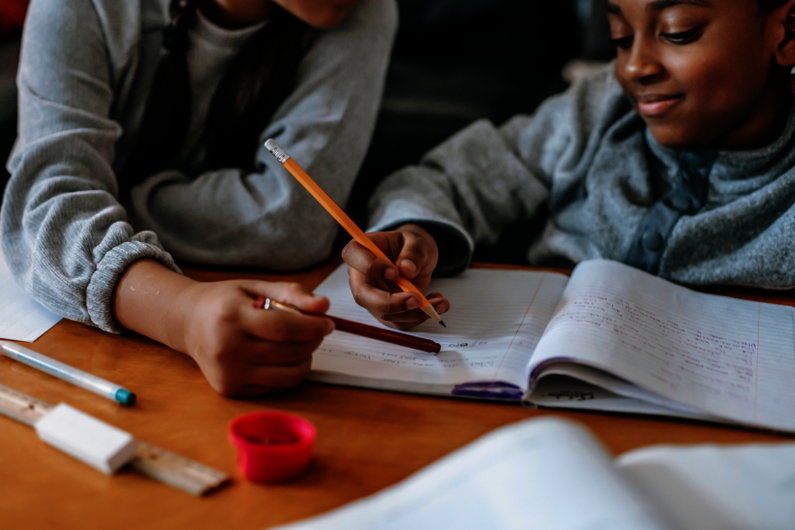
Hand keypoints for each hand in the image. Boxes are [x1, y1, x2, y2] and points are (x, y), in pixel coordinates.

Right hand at [174, 280, 333, 395]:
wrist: (188, 322)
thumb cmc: (226, 302)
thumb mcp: (256, 286)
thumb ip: (291, 293)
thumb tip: (323, 306)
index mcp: (231, 316)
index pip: (284, 327)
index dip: (313, 326)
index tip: (328, 322)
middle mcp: (226, 347)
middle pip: (288, 352)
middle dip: (313, 341)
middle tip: (318, 330)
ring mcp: (227, 372)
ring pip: (287, 373)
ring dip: (306, 358)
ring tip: (303, 343)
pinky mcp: (230, 388)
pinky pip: (276, 385)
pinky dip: (290, 371)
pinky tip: (285, 356)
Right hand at [341, 224, 449, 329]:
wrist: (418, 259)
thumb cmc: (412, 246)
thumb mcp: (417, 241)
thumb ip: (413, 252)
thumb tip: (407, 269)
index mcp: (361, 250)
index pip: (353, 257)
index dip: (370, 266)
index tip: (394, 272)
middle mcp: (361, 276)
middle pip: (363, 295)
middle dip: (391, 303)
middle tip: (417, 300)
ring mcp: (372, 297)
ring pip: (384, 314)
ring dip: (414, 313)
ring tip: (440, 303)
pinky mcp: (386, 312)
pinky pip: (399, 322)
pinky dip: (420, 317)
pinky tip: (435, 304)